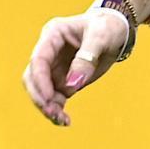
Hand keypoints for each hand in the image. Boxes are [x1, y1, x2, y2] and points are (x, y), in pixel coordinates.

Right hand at [21, 7, 131, 126]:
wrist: (116, 30)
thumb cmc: (107, 27)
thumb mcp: (101, 38)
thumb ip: (86, 59)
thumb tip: (72, 85)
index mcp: (52, 35)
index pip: (38, 60)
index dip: (40, 80)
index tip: (49, 98)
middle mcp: (48, 51)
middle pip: (33, 77)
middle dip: (40, 96)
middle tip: (53, 113)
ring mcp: (54, 67)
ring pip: (41, 90)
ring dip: (47, 106)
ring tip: (62, 120)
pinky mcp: (63, 79)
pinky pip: (54, 97)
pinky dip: (57, 109)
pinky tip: (65, 121)